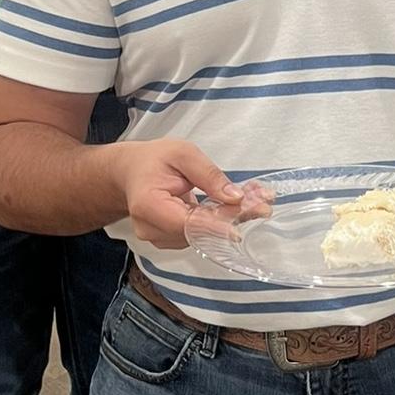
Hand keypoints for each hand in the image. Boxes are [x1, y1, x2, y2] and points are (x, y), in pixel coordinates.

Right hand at [111, 140, 247, 249]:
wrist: (131, 172)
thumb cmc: (154, 160)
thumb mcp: (183, 153)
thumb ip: (209, 175)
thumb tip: (235, 197)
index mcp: (148, 205)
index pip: (187, 224)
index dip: (216, 226)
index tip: (243, 223)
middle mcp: (151, 229)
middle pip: (199, 232)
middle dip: (233, 217)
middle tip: (263, 204)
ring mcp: (159, 239)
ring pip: (202, 235)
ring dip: (229, 219)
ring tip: (255, 200)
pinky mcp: (170, 241)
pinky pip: (199, 234)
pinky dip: (219, 222)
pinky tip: (236, 207)